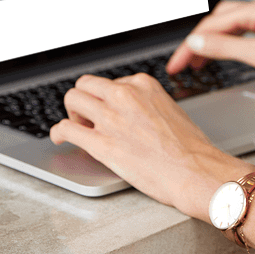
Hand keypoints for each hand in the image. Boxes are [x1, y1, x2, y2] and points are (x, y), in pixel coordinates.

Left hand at [49, 73, 247, 220]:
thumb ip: (144, 103)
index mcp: (142, 84)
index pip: (110, 82)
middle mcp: (124, 95)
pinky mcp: (102, 144)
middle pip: (85, 84)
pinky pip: (66, 129)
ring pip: (72, 100)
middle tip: (88, 117)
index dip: (105, 99)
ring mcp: (111, 118)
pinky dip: (58, 133)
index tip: (106, 112)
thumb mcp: (168, 109)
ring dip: (71, 113)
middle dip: (84, 100)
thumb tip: (129, 111)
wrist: (195, 171)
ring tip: (78, 127)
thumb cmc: (189, 147)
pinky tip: (60, 138)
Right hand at [167, 0, 254, 90]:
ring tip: (198, 62)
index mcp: (253, 9)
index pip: (209, 26)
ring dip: (211, 40)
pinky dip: (226, 41)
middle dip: (197, 40)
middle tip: (183, 64)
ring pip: (228, 24)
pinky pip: (240, 29)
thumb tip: (196, 43)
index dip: (189, 47)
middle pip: (216, 20)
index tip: (175, 66)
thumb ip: (225, 48)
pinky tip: (224, 53)